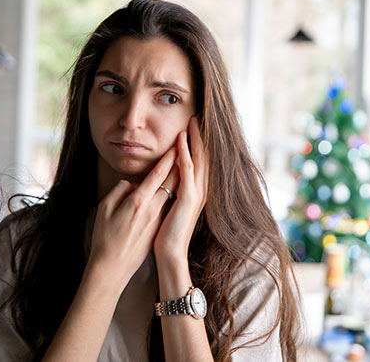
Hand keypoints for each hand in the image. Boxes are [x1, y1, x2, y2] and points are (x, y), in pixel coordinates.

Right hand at [87, 145, 179, 290]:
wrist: (112, 268)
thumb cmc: (104, 238)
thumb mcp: (105, 208)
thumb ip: (119, 190)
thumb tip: (131, 184)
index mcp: (139, 202)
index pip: (159, 174)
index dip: (169, 157)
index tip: (178, 144)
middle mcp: (152, 209)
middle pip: (171, 180)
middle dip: (181, 161)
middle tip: (189, 146)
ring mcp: (157, 219)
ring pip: (172, 192)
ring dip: (179, 175)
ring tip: (186, 160)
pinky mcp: (157, 227)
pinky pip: (168, 204)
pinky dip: (174, 191)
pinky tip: (176, 185)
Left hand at [153, 116, 208, 262]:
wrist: (170, 253)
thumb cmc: (167, 232)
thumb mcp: (171, 205)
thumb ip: (171, 190)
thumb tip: (165, 178)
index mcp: (196, 191)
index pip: (200, 161)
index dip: (198, 143)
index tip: (193, 126)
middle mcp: (200, 190)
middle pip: (204, 156)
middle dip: (200, 136)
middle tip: (196, 117)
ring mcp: (196, 194)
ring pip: (199, 159)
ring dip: (195, 139)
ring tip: (192, 122)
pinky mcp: (188, 198)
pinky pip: (188, 171)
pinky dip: (186, 154)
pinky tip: (181, 141)